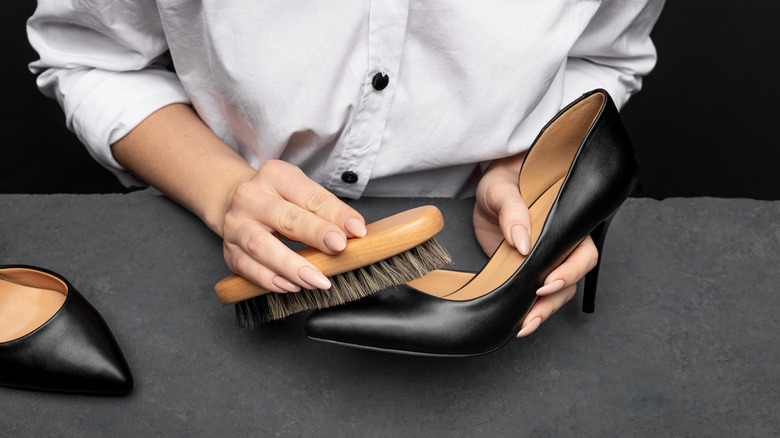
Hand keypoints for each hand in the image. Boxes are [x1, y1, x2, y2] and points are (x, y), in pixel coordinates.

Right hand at [221, 160, 366, 293]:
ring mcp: (236, 225)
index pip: (309, 196)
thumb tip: (355, 230)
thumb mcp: (302, 193)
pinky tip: (291, 286)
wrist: (235, 203)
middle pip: (285, 218)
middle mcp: (250, 197)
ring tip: (317, 279)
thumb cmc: (277, 199)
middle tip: (338, 249)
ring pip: (261, 245)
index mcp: (274, 175)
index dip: (335, 214)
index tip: (357, 230)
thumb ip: (327, 211)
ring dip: (292, 265)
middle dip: (315, 234)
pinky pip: (247, 268)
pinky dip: (270, 279)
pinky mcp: (229, 250)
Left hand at [473, 153, 598, 337]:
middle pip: (573, 278)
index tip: (548, 282)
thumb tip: (521, 241)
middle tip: (532, 313)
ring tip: (524, 326)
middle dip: (555, 298)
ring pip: (558, 292)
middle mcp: (561, 244)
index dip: (570, 270)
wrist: (488, 193)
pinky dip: (530, 310)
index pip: (582, 251)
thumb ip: (512, 209)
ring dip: (544, 311)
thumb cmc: (502, 182)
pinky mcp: (528, 273)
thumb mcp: (501, 189)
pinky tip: (518, 324)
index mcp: (566, 222)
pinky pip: (537, 295)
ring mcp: (545, 260)